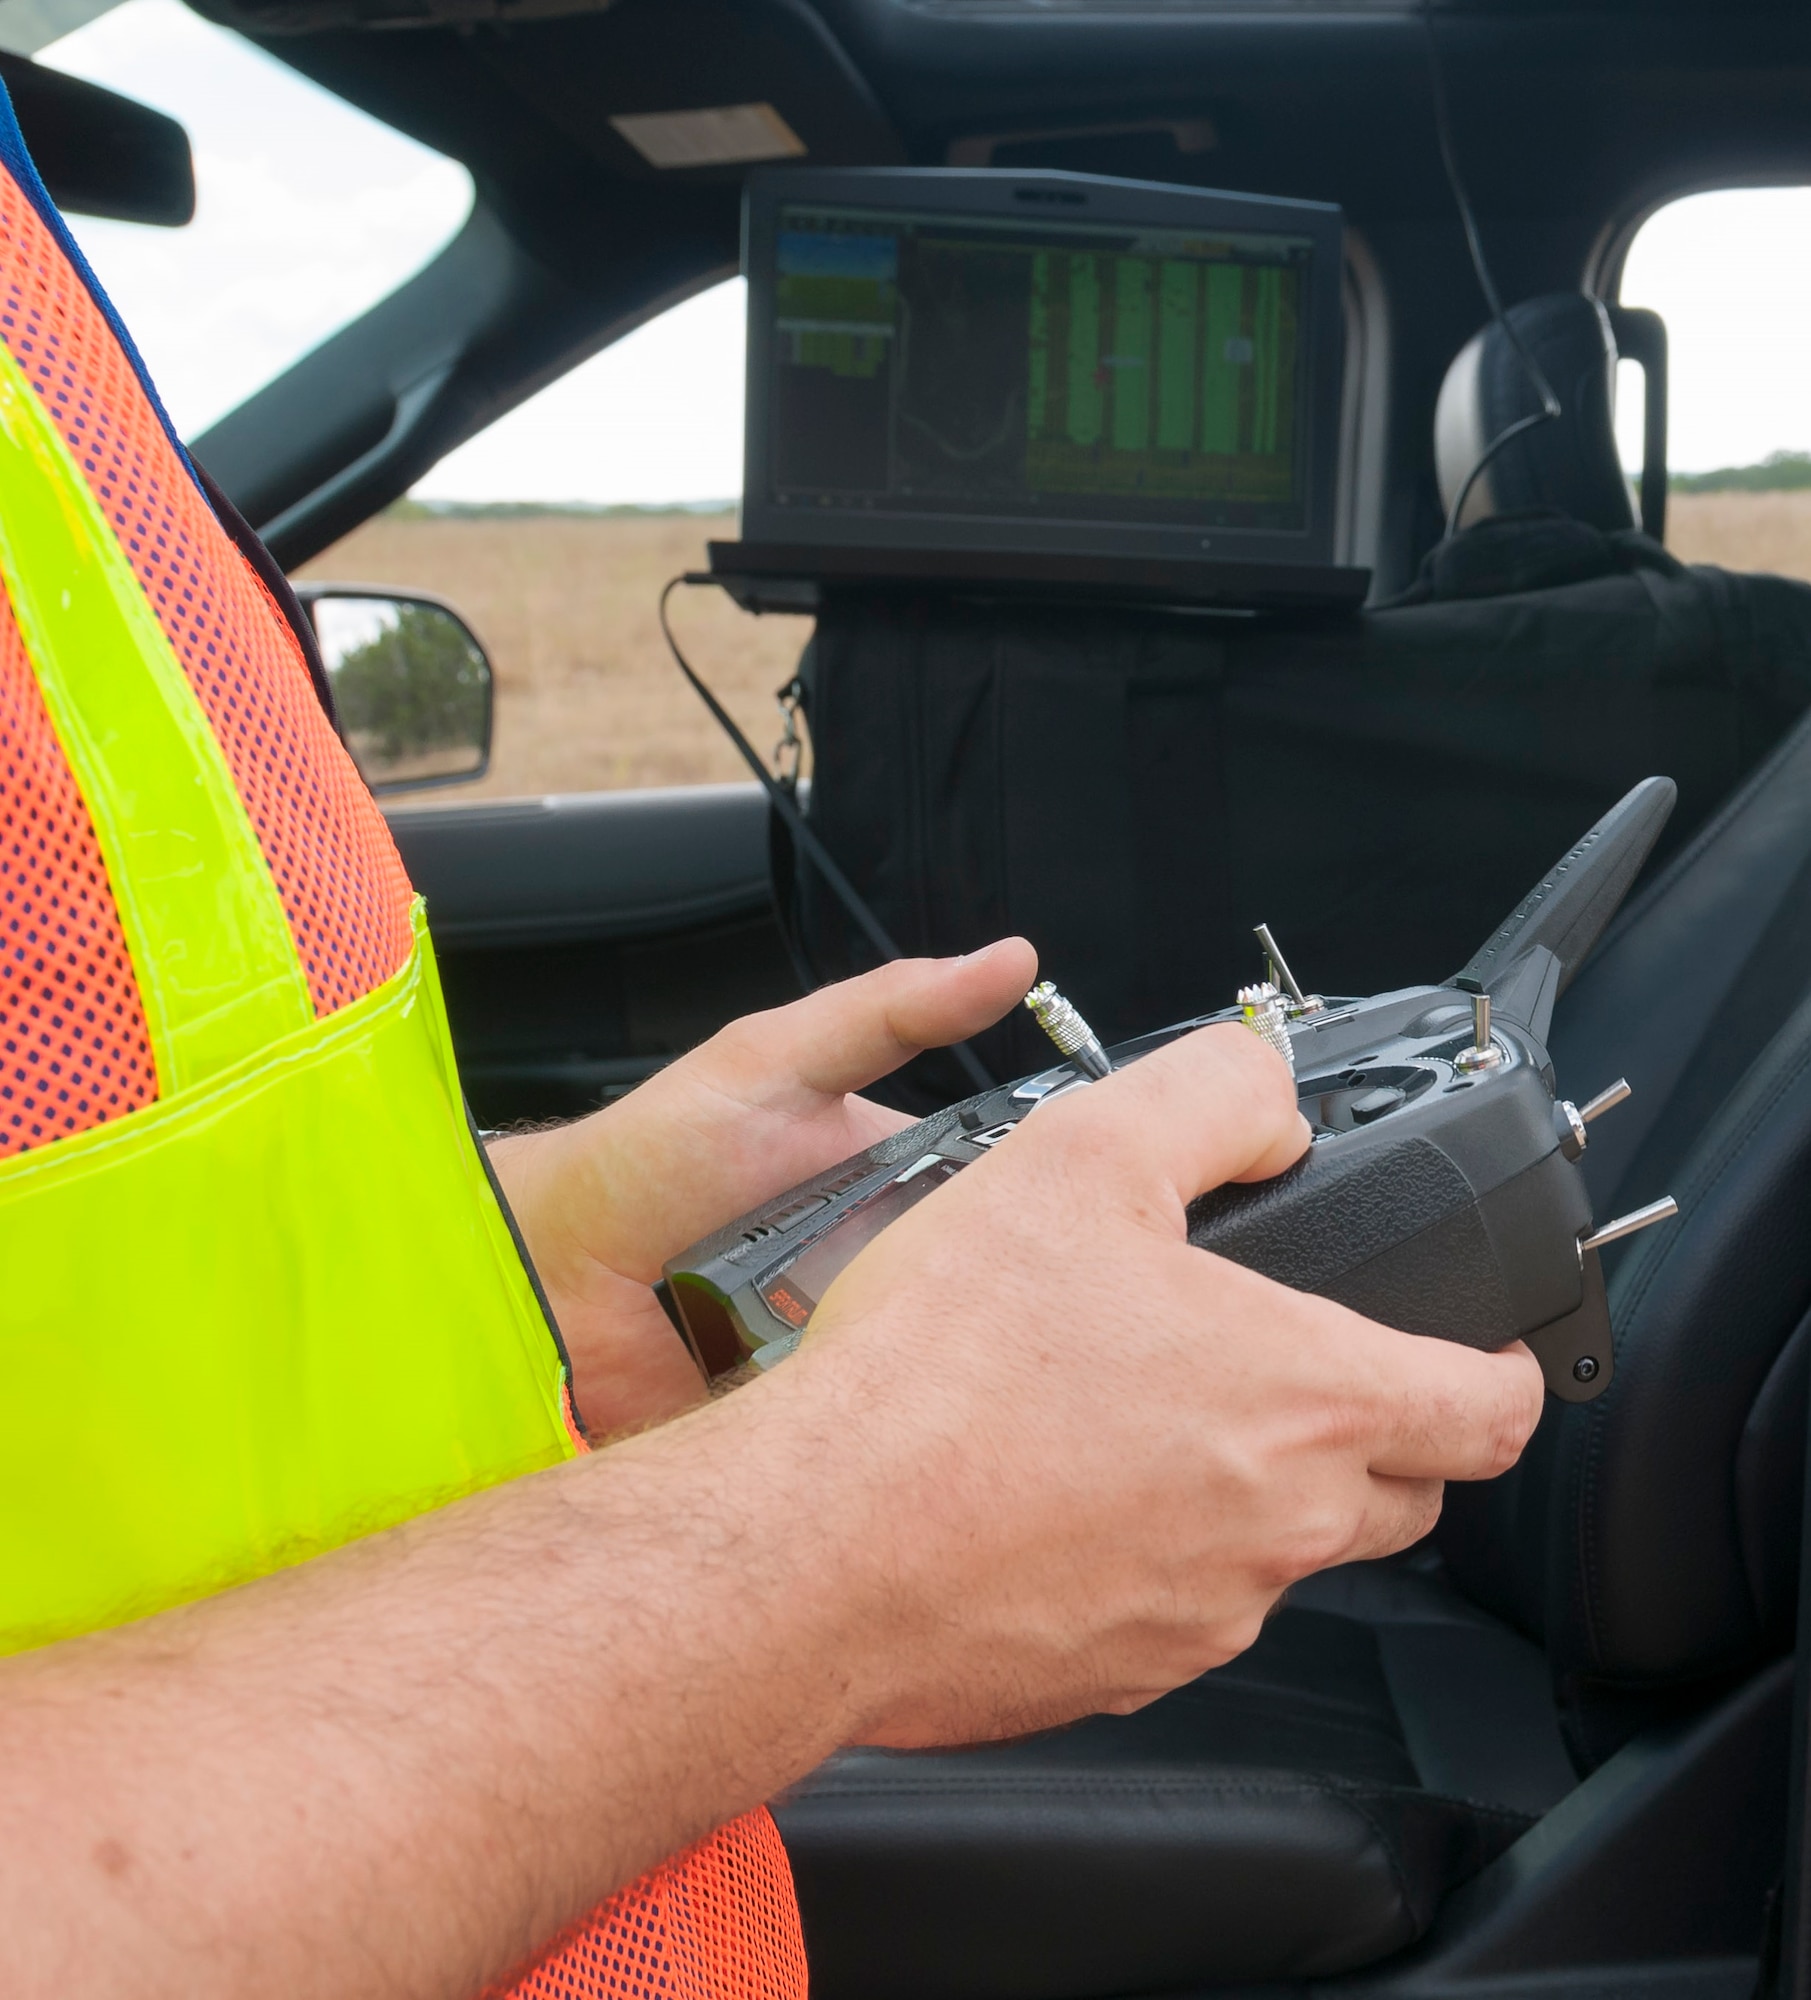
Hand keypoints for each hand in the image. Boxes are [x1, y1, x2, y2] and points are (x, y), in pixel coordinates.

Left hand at [487, 939, 1038, 1435]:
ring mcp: (859, 1346)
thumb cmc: (652, 1156)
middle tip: (1064, 1301)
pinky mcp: (819, 1419)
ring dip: (967, 1369)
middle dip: (1026, 1298)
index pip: (1013, 1192)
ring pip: (952, 1367)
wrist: (547, 1271)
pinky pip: (883, 1428)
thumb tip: (1009, 959)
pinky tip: (917, 1421)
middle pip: (996, 1288)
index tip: (1112, 1205)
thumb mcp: (775, 1060)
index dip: (1060, 1200)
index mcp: (902, 1178)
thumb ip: (890, 1011)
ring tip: (1001, 1367)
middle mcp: (892, 1266)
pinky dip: (897, 1425)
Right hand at [749, 1021, 1544, 1747]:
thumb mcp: (1081, 1156)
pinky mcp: (1116, 1676)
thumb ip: (1210, 1103)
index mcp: (1302, 1400)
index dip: (1507, 1369)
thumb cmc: (939, 1374)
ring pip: (1279, 1555)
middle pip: (1402, 1493)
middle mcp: (1276, 1529)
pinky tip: (1050, 1492)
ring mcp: (1200, 1618)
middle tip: (1284, 1368)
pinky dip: (1149, 1553)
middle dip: (1376, 1432)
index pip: (1495, 1411)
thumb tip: (1269, 1098)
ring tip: (1124, 1415)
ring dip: (1243, 1489)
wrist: (813, 1549)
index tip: (1484, 1353)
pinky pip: (1178, 1610)